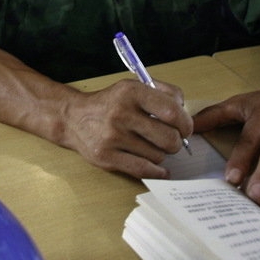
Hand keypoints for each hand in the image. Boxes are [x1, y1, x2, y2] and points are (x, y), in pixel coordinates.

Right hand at [62, 79, 193, 178]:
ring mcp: (112, 137)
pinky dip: (157, 172)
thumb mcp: (133, 87)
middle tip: (171, 140)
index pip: (172, 112)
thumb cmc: (111, 103)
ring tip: (151, 146)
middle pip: (169, 138)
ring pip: (158, 156)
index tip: (185, 128)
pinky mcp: (106, 157)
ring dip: (160, 154)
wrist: (74, 117)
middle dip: (176, 142)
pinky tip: (159, 169)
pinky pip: (143, 170)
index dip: (185, 123)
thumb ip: (164, 93)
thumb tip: (185, 113)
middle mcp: (121, 113)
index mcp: (131, 92)